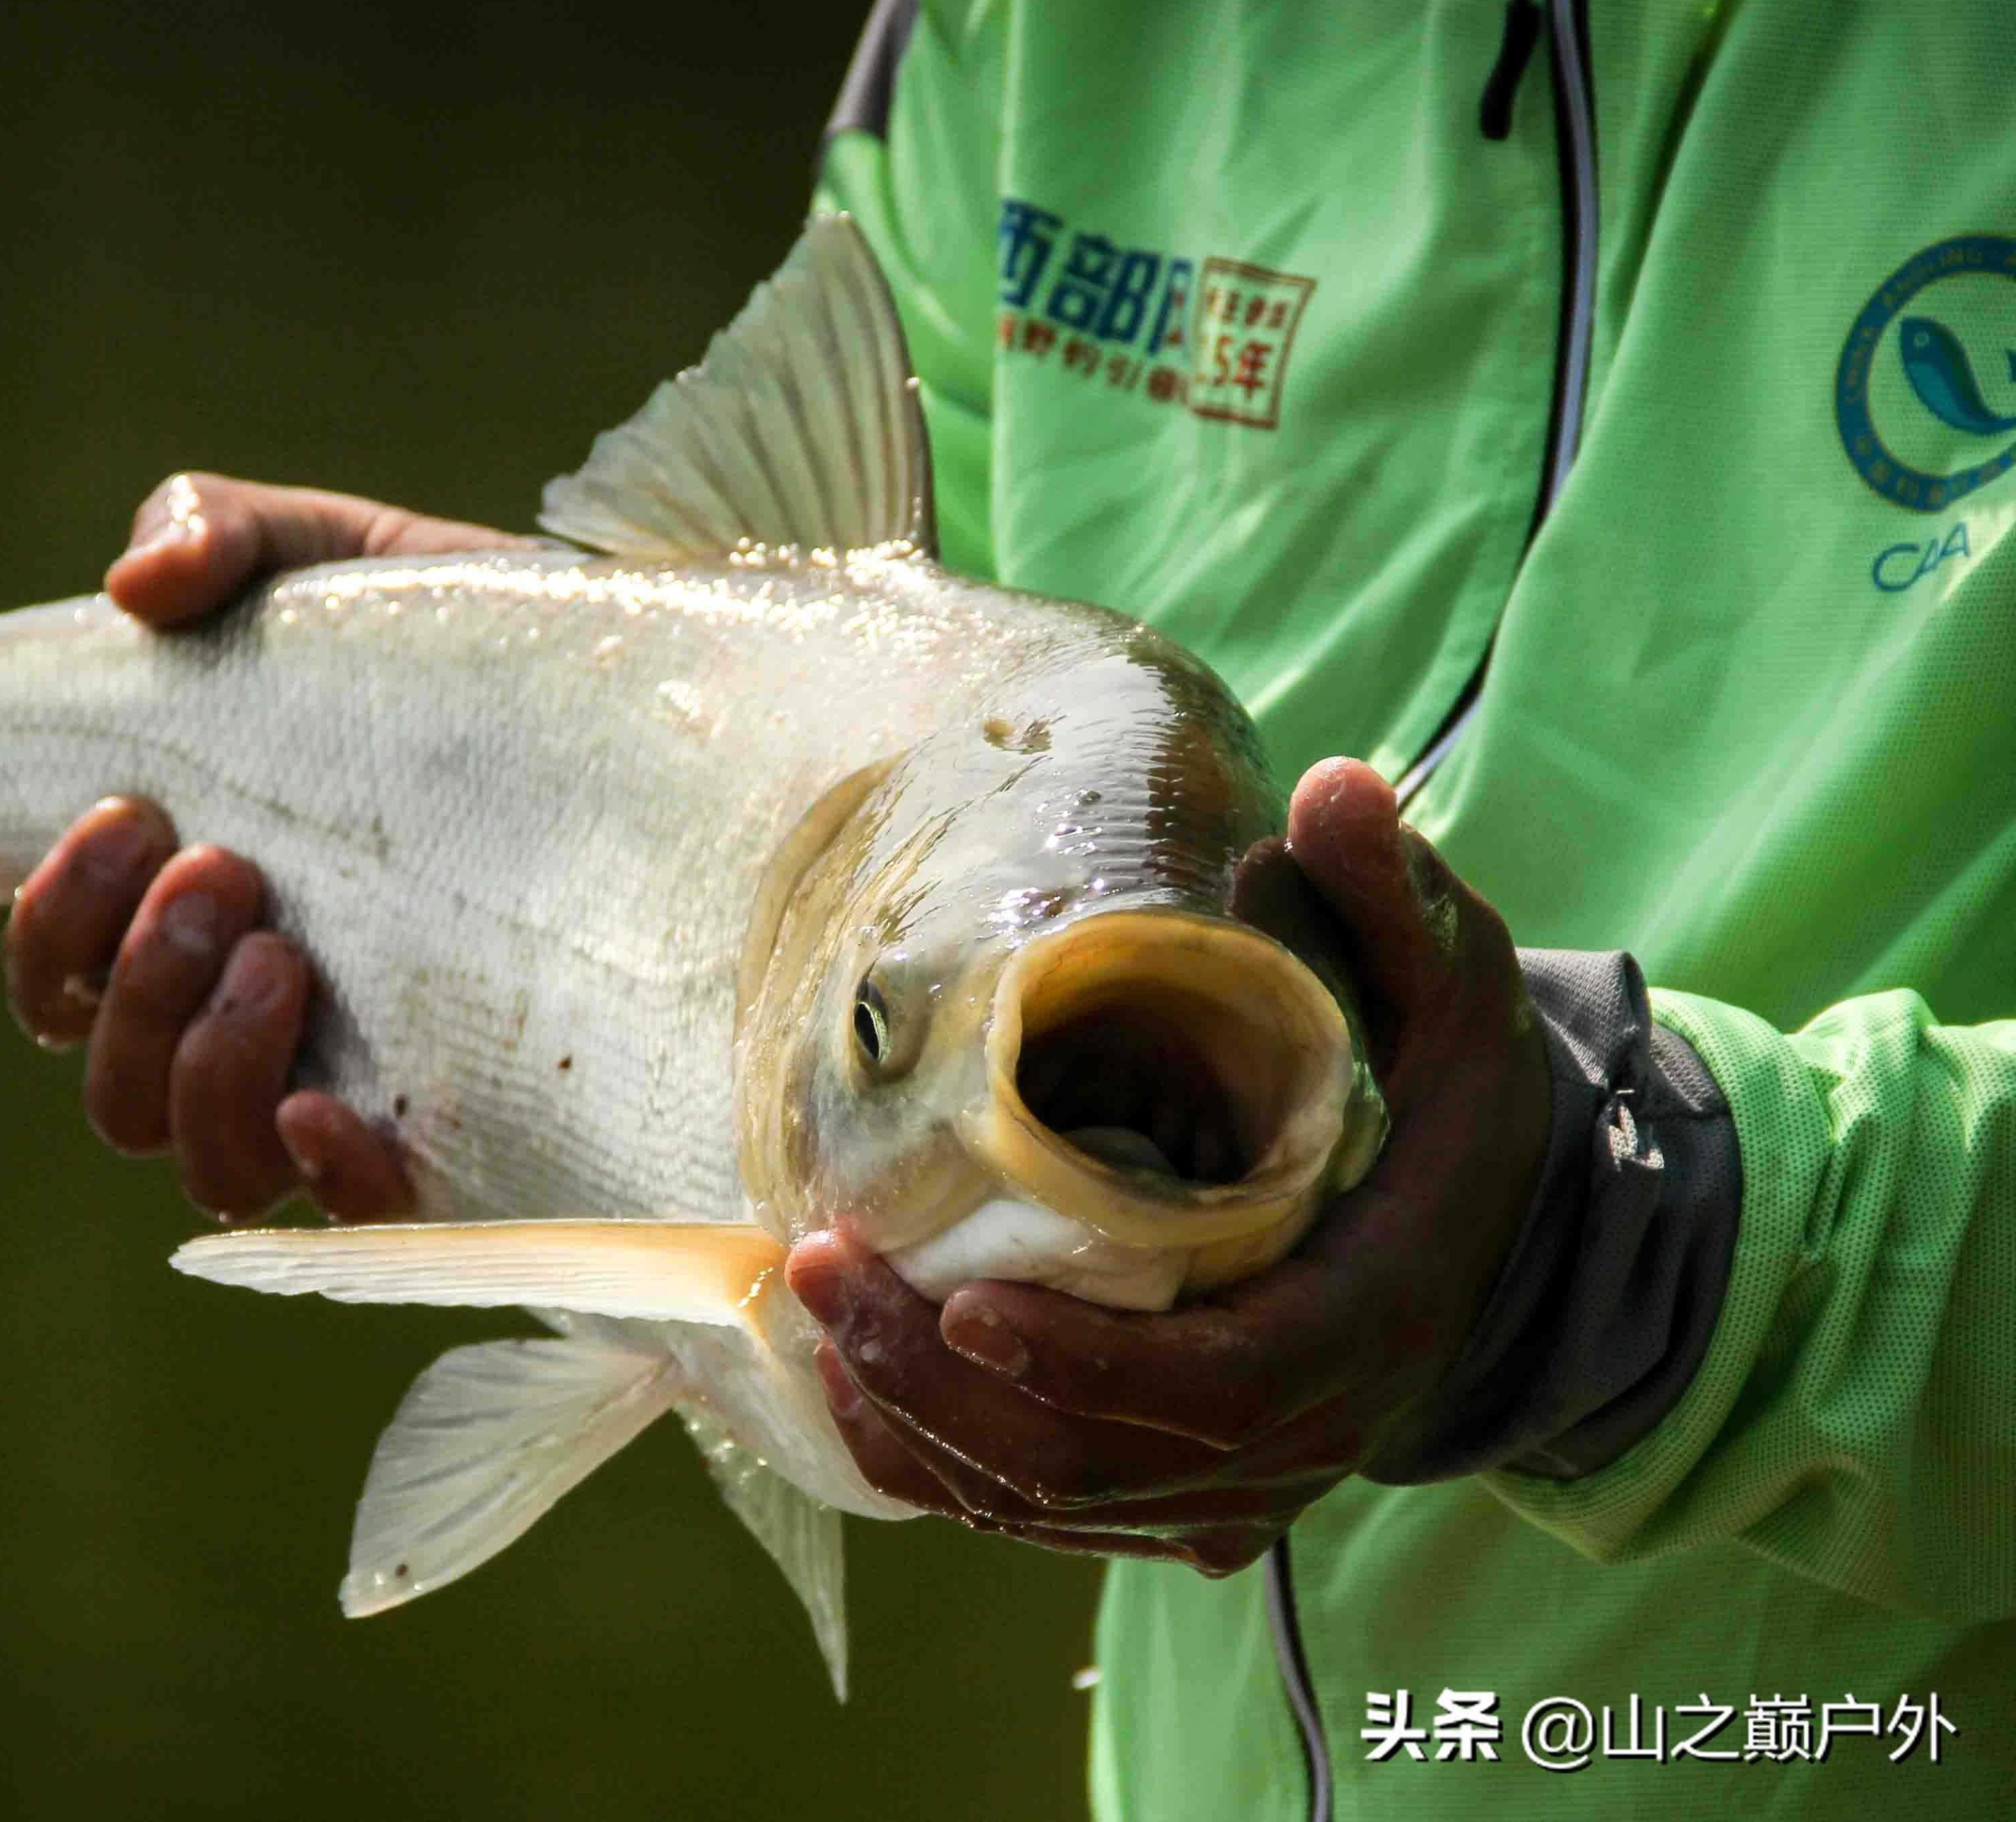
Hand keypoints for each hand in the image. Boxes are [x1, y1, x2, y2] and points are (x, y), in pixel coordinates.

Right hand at [2, 472, 506, 1220]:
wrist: (638, 699)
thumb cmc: (459, 642)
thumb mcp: (341, 559)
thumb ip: (221, 534)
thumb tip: (138, 587)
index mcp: (189, 907)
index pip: (56, 984)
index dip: (55, 925)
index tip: (128, 815)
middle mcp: (249, 1022)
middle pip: (115, 1091)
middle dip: (137, 983)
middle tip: (227, 869)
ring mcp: (349, 1084)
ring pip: (207, 1166)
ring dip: (208, 1073)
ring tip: (284, 958)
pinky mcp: (459, 1132)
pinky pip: (355, 1213)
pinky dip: (323, 1176)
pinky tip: (332, 1106)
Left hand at [786, 757, 1552, 1574]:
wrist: (1487, 1238)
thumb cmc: (1447, 1101)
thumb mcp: (1455, 993)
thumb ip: (1395, 899)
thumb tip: (1333, 786)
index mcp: (1363, 1320)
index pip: (1216, 1389)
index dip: (1085, 1364)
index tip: (960, 1300)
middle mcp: (1301, 1435)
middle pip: (1100, 1460)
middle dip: (942, 1380)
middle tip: (820, 1264)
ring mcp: (1239, 1489)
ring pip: (1055, 1500)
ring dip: (918, 1422)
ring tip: (811, 1307)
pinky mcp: (1184, 1499)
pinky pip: (1044, 1511)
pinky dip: (939, 1461)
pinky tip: (849, 1378)